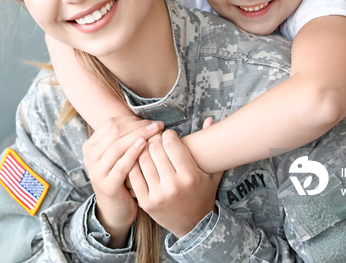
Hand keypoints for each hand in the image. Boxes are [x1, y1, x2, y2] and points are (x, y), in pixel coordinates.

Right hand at [82, 115, 163, 247]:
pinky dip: (133, 153)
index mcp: (90, 147)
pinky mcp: (106, 185)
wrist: (116, 209)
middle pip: (115, 132)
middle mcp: (89, 157)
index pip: (111, 124)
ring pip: (118, 146)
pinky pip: (121, 165)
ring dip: (139, 136)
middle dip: (138, 126)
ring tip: (155, 132)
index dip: (132, 120)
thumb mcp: (120, 156)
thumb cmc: (123, 178)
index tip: (151, 121)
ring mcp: (96, 172)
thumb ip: (125, 138)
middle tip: (157, 125)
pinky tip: (145, 146)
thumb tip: (146, 118)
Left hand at [128, 117, 221, 237]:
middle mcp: (173, 185)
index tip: (168, 135)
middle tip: (155, 138)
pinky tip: (138, 160)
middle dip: (154, 139)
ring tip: (146, 147)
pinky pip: (133, 175)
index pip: (170, 143)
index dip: (168, 134)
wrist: (193, 225)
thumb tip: (210, 118)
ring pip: (142, 159)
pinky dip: (133, 164)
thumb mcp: (212, 173)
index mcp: (190, 176)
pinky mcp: (146, 202)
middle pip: (155, 149)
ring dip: (142, 149)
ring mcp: (158, 195)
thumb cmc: (203, 194)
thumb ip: (211, 146)